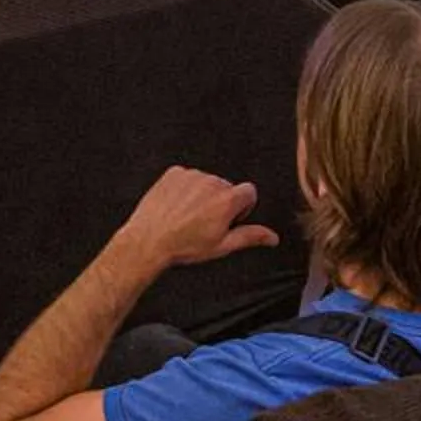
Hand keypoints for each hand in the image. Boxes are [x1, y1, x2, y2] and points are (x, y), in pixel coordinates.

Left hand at [115, 168, 279, 271]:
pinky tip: (176, 208)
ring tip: (187, 217)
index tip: (230, 219)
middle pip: (226, 187)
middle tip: (204, 223)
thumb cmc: (184, 246)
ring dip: (202, 195)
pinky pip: (187, 177)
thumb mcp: (222, 246)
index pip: (249, 192)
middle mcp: (212, 182)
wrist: (148, 240)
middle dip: (220, 202)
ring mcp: (191, 176)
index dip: (242, 207)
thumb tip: (272, 237)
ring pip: (206, 182)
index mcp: (227, 200)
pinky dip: (184, 189)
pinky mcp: (174, 173)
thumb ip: (250, 237)